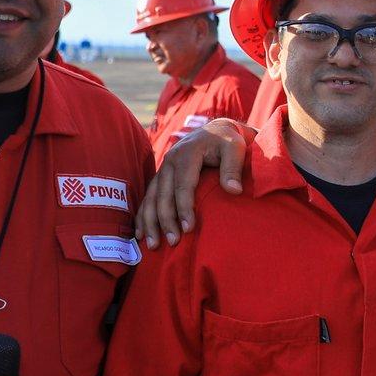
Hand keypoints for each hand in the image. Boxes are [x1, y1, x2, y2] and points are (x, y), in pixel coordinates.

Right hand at [136, 118, 249, 247]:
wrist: (217, 131)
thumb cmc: (228, 142)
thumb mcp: (235, 148)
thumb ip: (233, 167)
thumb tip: (234, 190)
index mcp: (187, 154)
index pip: (183, 185)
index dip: (184, 208)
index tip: (188, 229)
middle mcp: (170, 161)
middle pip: (163, 195)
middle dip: (166, 220)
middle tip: (172, 242)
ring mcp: (163, 169)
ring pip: (151, 198)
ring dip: (150, 222)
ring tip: (153, 245)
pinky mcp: (161, 176)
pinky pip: (148, 197)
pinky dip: (143, 215)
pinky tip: (141, 233)